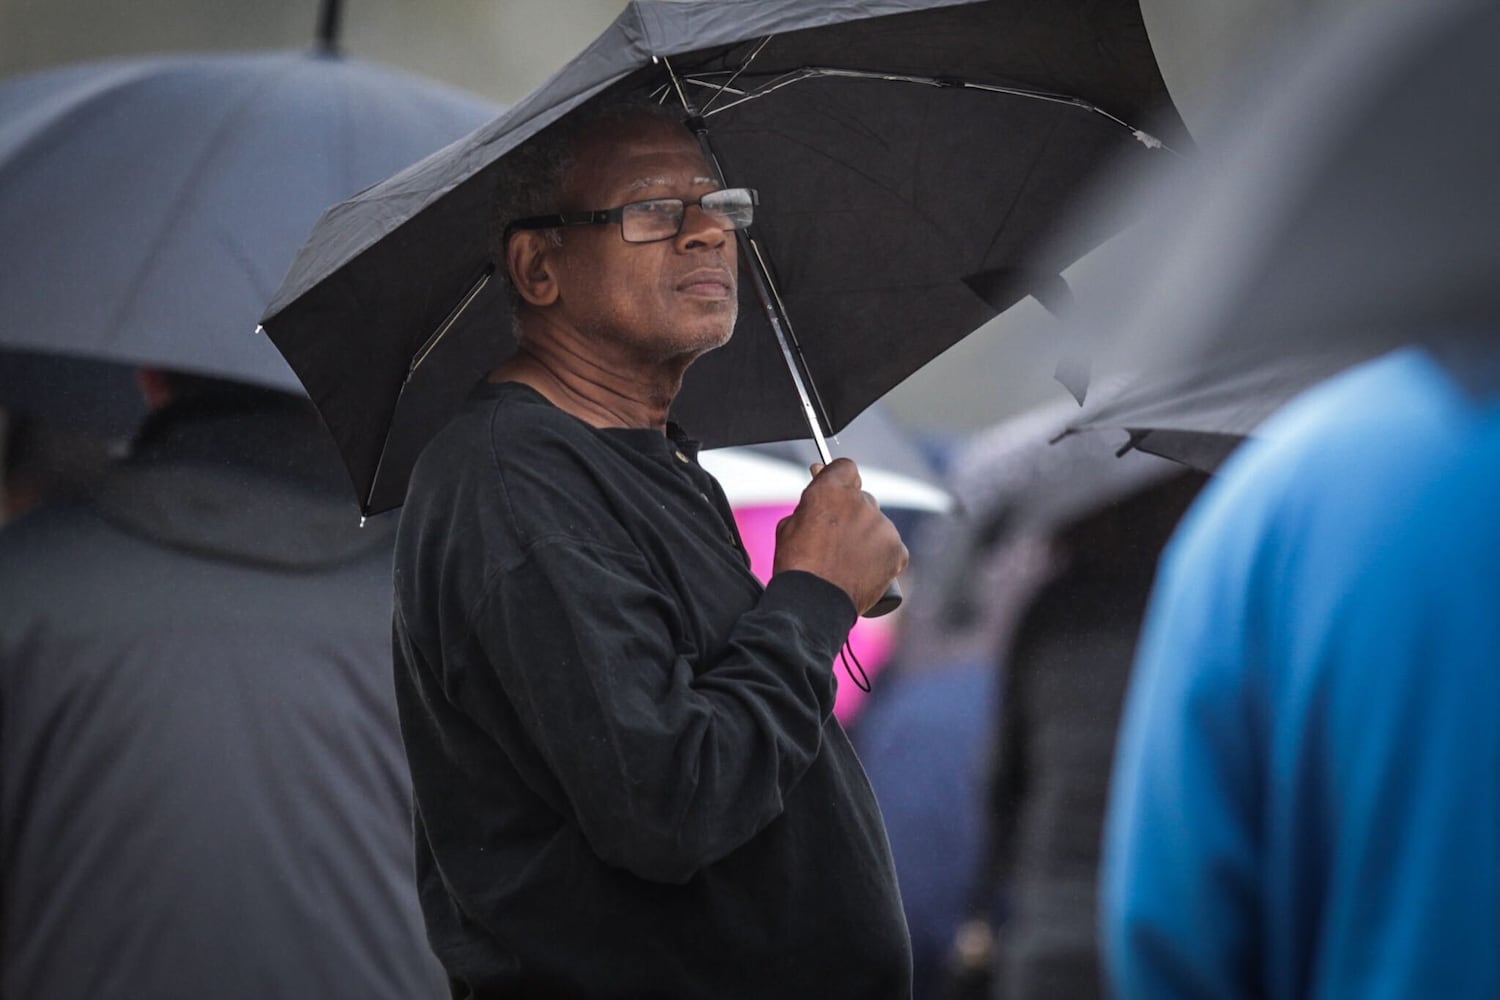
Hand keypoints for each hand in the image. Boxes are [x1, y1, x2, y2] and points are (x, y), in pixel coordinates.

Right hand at [772, 458, 908, 614]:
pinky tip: (864, 571)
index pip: (844, 467)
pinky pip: (891, 547)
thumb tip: (818, 485)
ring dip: (867, 536)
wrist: (814, 603)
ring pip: (877, 524)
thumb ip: (809, 503)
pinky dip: (881, 557)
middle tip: (836, 538)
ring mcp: (883, 527)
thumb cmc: (796, 566)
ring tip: (848, 562)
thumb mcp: (789, 525)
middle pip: (862, 499)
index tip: (834, 494)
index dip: (838, 480)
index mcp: (832, 490)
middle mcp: (862, 503)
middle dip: (852, 513)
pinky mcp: (898, 550)